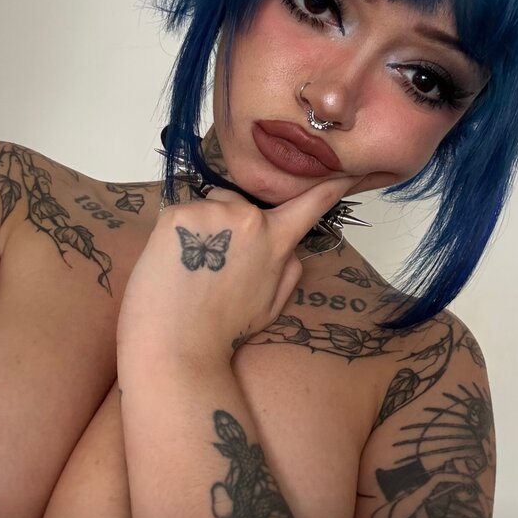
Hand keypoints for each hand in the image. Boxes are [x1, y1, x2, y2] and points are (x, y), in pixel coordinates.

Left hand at [116, 175, 358, 370]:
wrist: (175, 347)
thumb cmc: (223, 331)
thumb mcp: (272, 304)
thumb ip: (288, 269)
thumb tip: (290, 247)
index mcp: (274, 241)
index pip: (310, 205)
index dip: (329, 186)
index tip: (343, 170)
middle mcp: (247, 218)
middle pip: (242, 203)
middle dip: (233, 223)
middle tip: (217, 262)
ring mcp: (210, 213)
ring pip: (210, 205)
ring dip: (205, 225)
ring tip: (193, 264)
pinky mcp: (176, 215)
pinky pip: (183, 212)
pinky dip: (179, 233)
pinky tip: (174, 262)